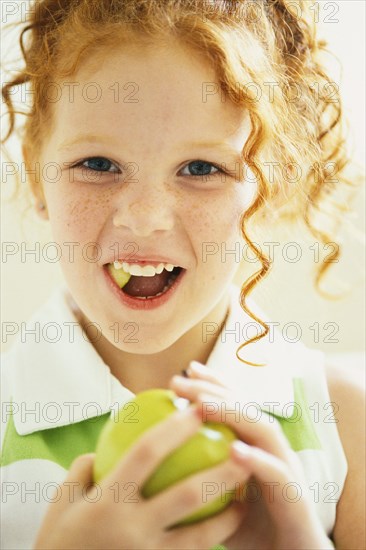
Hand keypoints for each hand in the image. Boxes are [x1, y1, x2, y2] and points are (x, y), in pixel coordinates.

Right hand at [34, 405, 246, 549]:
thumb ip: (88, 468)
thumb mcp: (63, 500)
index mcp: (108, 500)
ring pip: (201, 536)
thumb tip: (110, 445)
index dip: (174, 429)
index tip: (196, 408)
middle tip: (243, 449)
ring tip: (246, 491)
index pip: (147, 454)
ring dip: (229, 512)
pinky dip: (215, 537)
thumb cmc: (58, 541)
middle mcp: (133, 529)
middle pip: (187, 496)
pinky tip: (227, 522)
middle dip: (220, 471)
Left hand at [170, 362, 334, 549]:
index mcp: (256, 445)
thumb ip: (197, 477)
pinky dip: (257, 460)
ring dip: (234, 413)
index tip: (185, 372)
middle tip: (181, 380)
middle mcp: (272, 450)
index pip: (235, 405)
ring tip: (202, 405)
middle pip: (246, 408)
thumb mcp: (217, 497)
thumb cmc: (250, 528)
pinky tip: (234, 451)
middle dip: (214, 390)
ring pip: (264, 430)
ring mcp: (286, 469)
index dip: (213, 385)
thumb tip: (157, 466)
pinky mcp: (296, 496)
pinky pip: (277, 474)